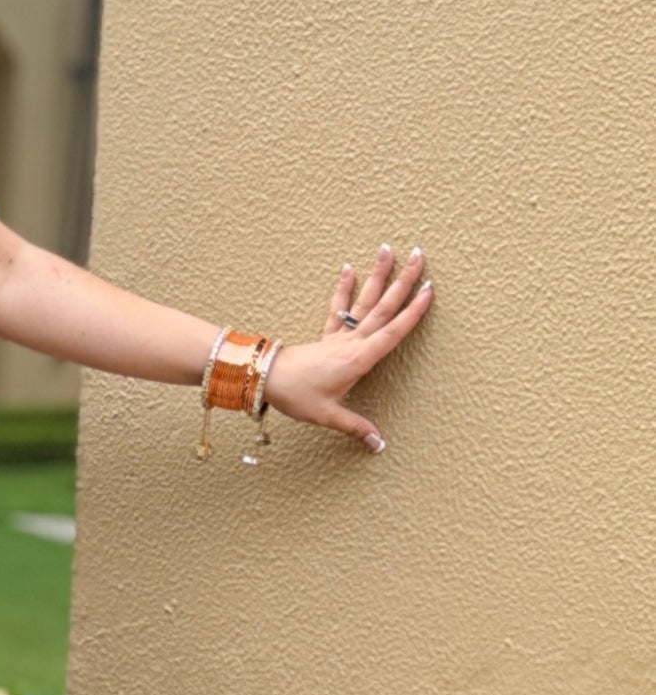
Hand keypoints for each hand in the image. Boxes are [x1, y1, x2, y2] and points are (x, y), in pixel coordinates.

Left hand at [263, 247, 433, 449]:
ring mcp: (339, 335)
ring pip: (365, 301)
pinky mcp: (326, 335)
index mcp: (359, 358)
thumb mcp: (328, 415)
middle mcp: (353, 342)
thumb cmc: (297, 395)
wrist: (265, 378)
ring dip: (378, 275)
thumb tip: (379, 444)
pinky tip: (349, 268)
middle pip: (384, 307)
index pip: (393, 331)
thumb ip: (356, 427)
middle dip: (403, 281)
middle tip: (418, 255)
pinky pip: (338, 308)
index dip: (413, 311)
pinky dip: (344, 288)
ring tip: (388, 249)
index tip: (429, 289)